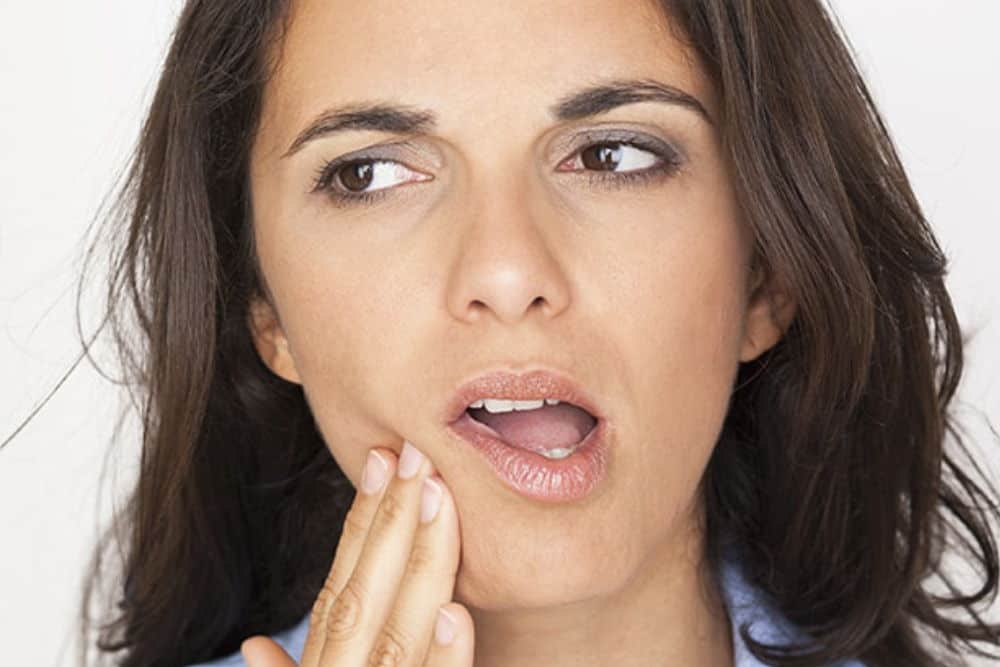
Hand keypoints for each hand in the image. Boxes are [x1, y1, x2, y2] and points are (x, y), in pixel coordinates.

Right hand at [240, 440, 473, 665]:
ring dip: (418, 564)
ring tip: (437, 495)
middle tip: (415, 451)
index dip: (359, 524)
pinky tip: (456, 614)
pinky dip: (444, 659)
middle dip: (391, 520)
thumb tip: (252, 644)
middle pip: (361, 597)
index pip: (338, 588)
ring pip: (397, 635)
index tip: (381, 459)